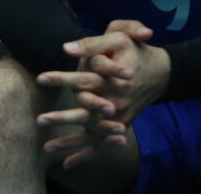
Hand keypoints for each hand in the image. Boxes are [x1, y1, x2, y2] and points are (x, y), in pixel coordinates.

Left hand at [35, 20, 166, 168]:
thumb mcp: (118, 35)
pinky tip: (67, 165)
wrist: (161, 71)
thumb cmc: (134, 50)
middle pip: (87, 110)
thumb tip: (67, 48)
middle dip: (63, 117)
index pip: (85, 80)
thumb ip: (92, 42)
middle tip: (40, 121)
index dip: (63, 78)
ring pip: (93, 131)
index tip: (41, 77)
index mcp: (112, 77)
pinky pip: (103, 144)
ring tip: (47, 148)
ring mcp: (120, 115)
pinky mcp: (121, 125)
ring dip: (70, 142)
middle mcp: (116, 99)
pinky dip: (86, 155)